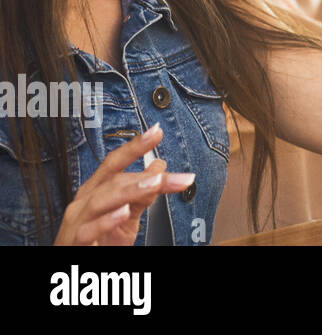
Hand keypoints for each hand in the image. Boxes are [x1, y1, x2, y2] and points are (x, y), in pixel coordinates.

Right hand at [53, 124, 195, 245]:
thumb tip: (160, 170)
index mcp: (95, 190)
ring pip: (100, 201)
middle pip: (113, 181)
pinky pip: (88, 231)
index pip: (114, 163)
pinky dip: (106, 221)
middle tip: (169, 172)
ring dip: (129, 190)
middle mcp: (83, 202)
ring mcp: (76, 222)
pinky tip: (124, 213)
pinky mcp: (74, 243)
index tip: (157, 131)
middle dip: (144, 175)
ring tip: (154, 183)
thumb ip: (141, 195)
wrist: (77, 267)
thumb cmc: (99, 240)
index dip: (134, 147)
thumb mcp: (126, 216)